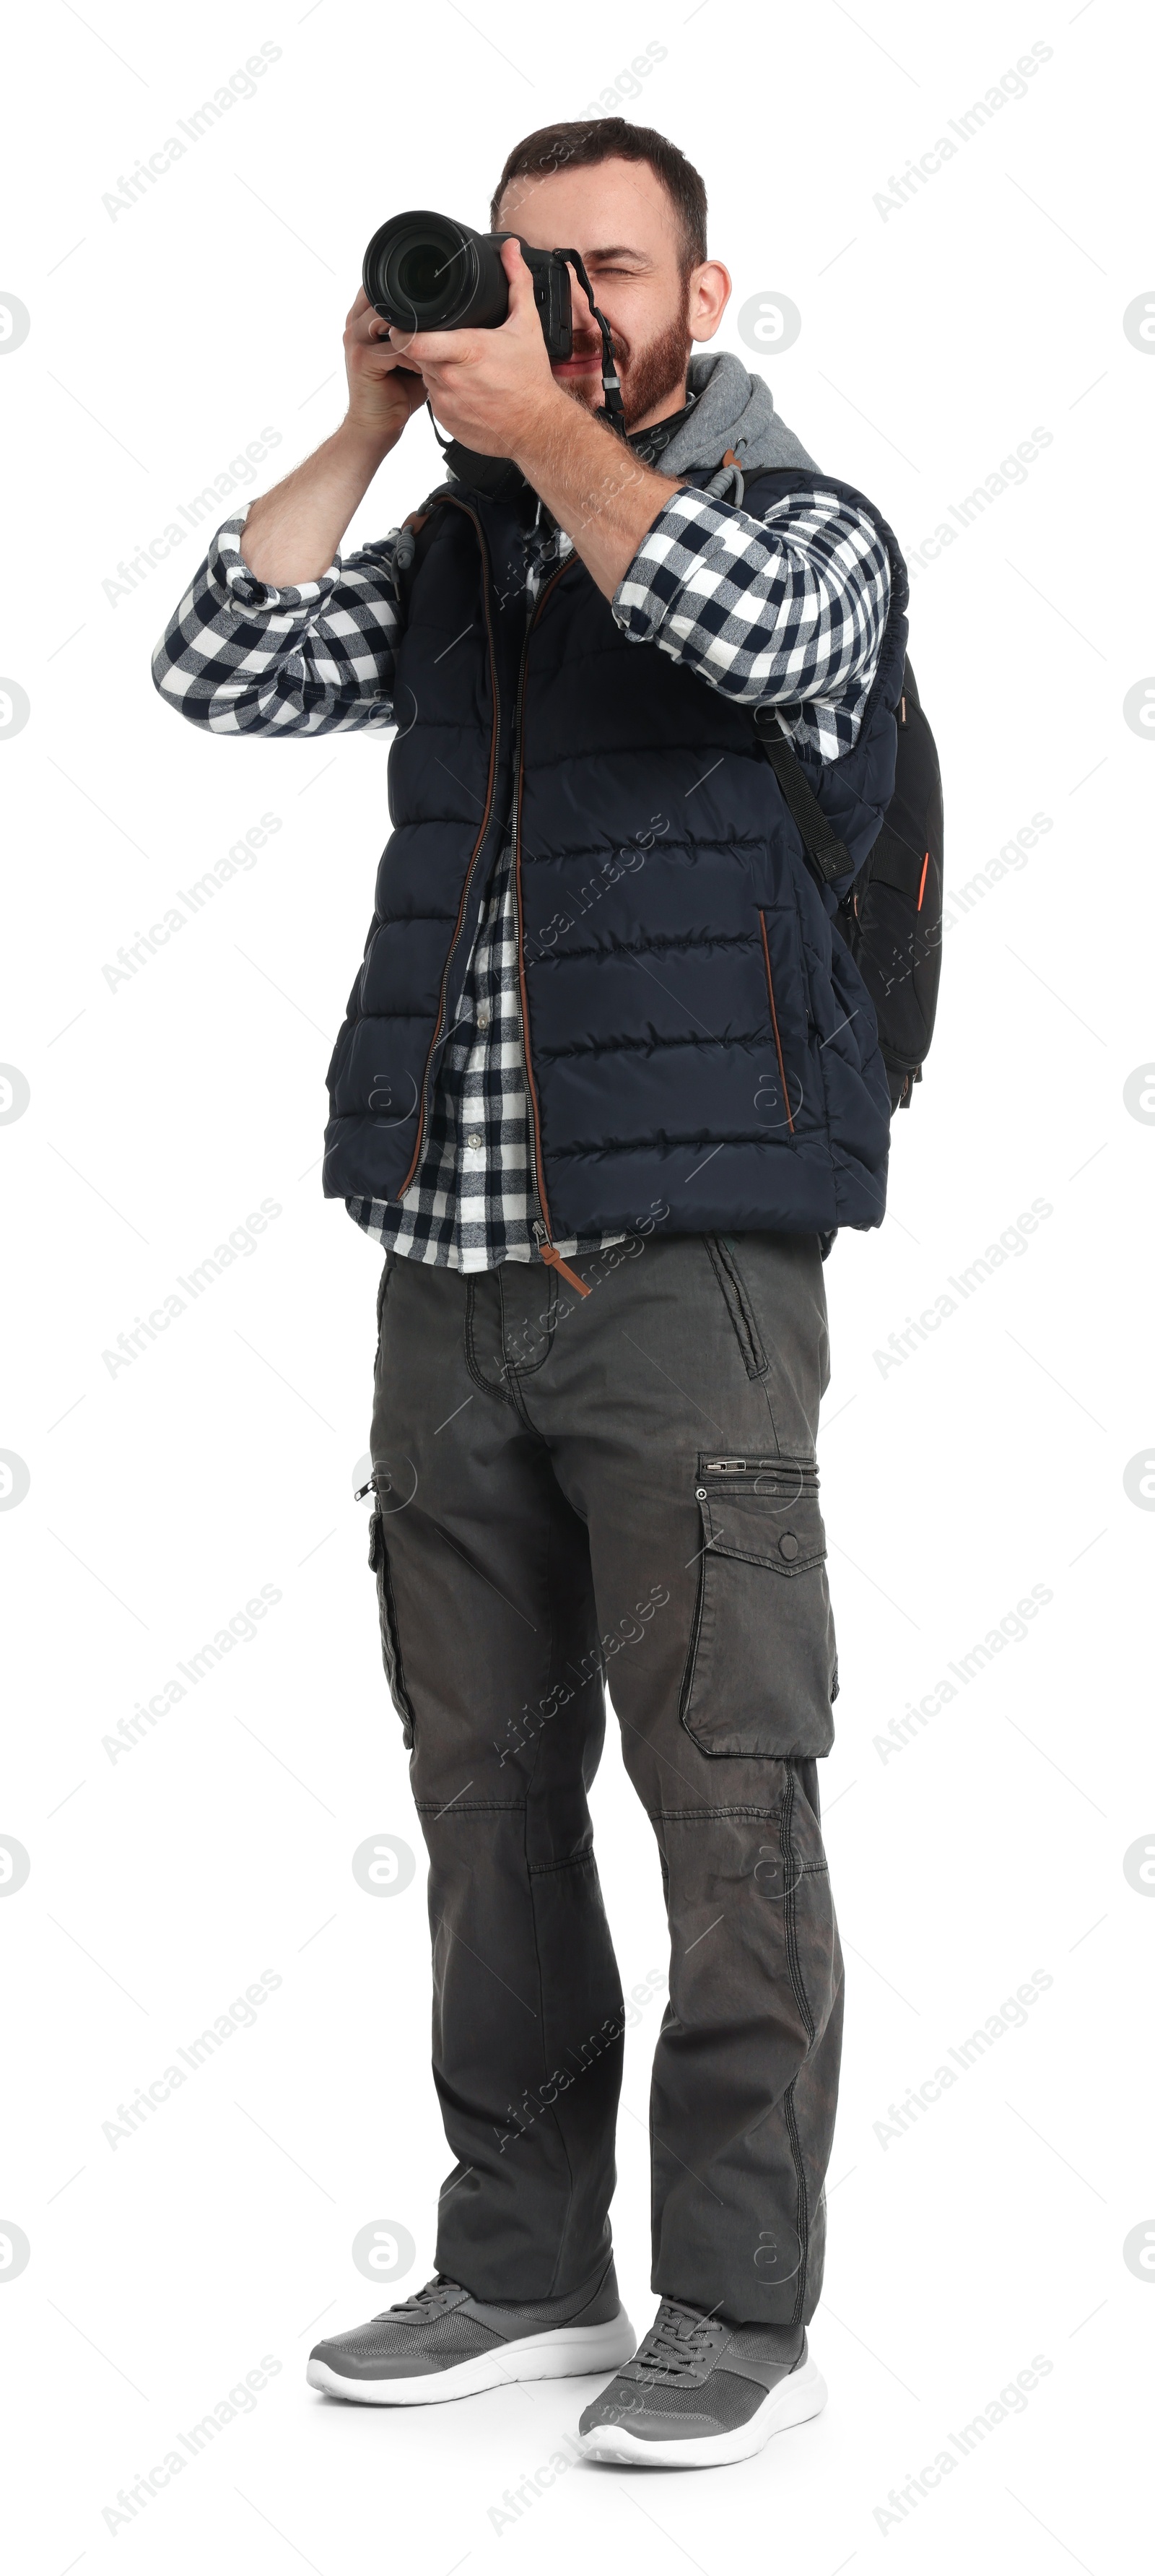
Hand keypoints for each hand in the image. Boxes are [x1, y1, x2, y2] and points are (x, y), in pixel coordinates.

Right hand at [344, 286, 428, 444]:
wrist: (375, 426)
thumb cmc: (396, 391)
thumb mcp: (410, 354)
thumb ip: (419, 332)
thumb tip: (449, 316)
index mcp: (362, 319)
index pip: (382, 288)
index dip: (407, 291)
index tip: (435, 300)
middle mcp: (355, 324)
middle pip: (387, 298)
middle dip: (416, 310)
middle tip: (442, 321)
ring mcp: (356, 340)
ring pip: (392, 319)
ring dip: (418, 330)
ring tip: (436, 344)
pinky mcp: (363, 360)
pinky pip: (396, 347)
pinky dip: (416, 355)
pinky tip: (428, 365)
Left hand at [389, 237, 561, 457]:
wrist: (539, 428)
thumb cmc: (531, 379)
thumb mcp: (527, 325)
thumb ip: (516, 282)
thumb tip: (510, 249)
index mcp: (466, 351)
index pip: (414, 339)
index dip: (404, 330)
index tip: (407, 323)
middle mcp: (451, 378)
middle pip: (418, 354)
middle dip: (427, 346)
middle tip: (447, 343)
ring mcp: (446, 403)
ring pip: (426, 376)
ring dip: (436, 369)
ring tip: (463, 368)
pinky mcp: (446, 422)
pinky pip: (435, 401)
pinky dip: (445, 393)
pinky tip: (466, 390)